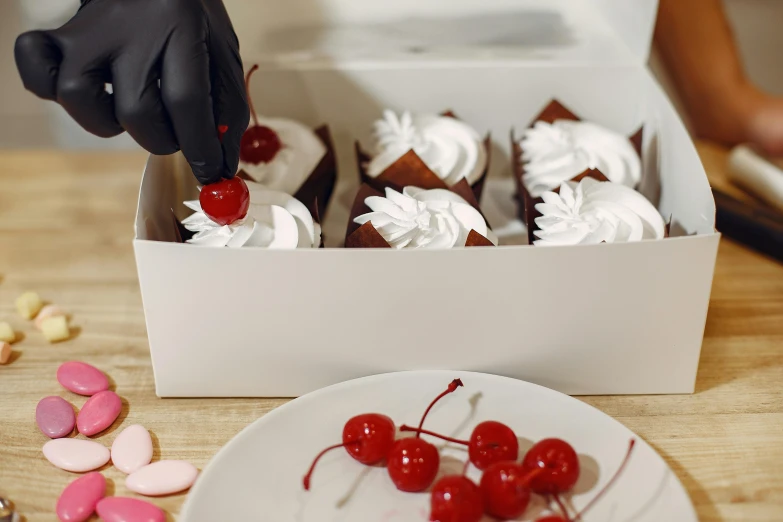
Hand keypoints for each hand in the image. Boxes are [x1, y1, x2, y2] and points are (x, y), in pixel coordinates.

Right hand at [14, 0, 248, 184]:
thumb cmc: (192, 20)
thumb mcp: (223, 55)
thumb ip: (227, 110)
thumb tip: (219, 167)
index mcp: (179, 26)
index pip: (186, 101)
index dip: (201, 148)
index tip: (211, 172)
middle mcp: (130, 27)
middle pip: (135, 108)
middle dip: (162, 140)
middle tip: (175, 133)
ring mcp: (89, 31)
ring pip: (77, 95)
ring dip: (107, 122)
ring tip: (130, 113)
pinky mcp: (61, 35)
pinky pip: (35, 68)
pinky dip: (50, 88)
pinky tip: (88, 95)